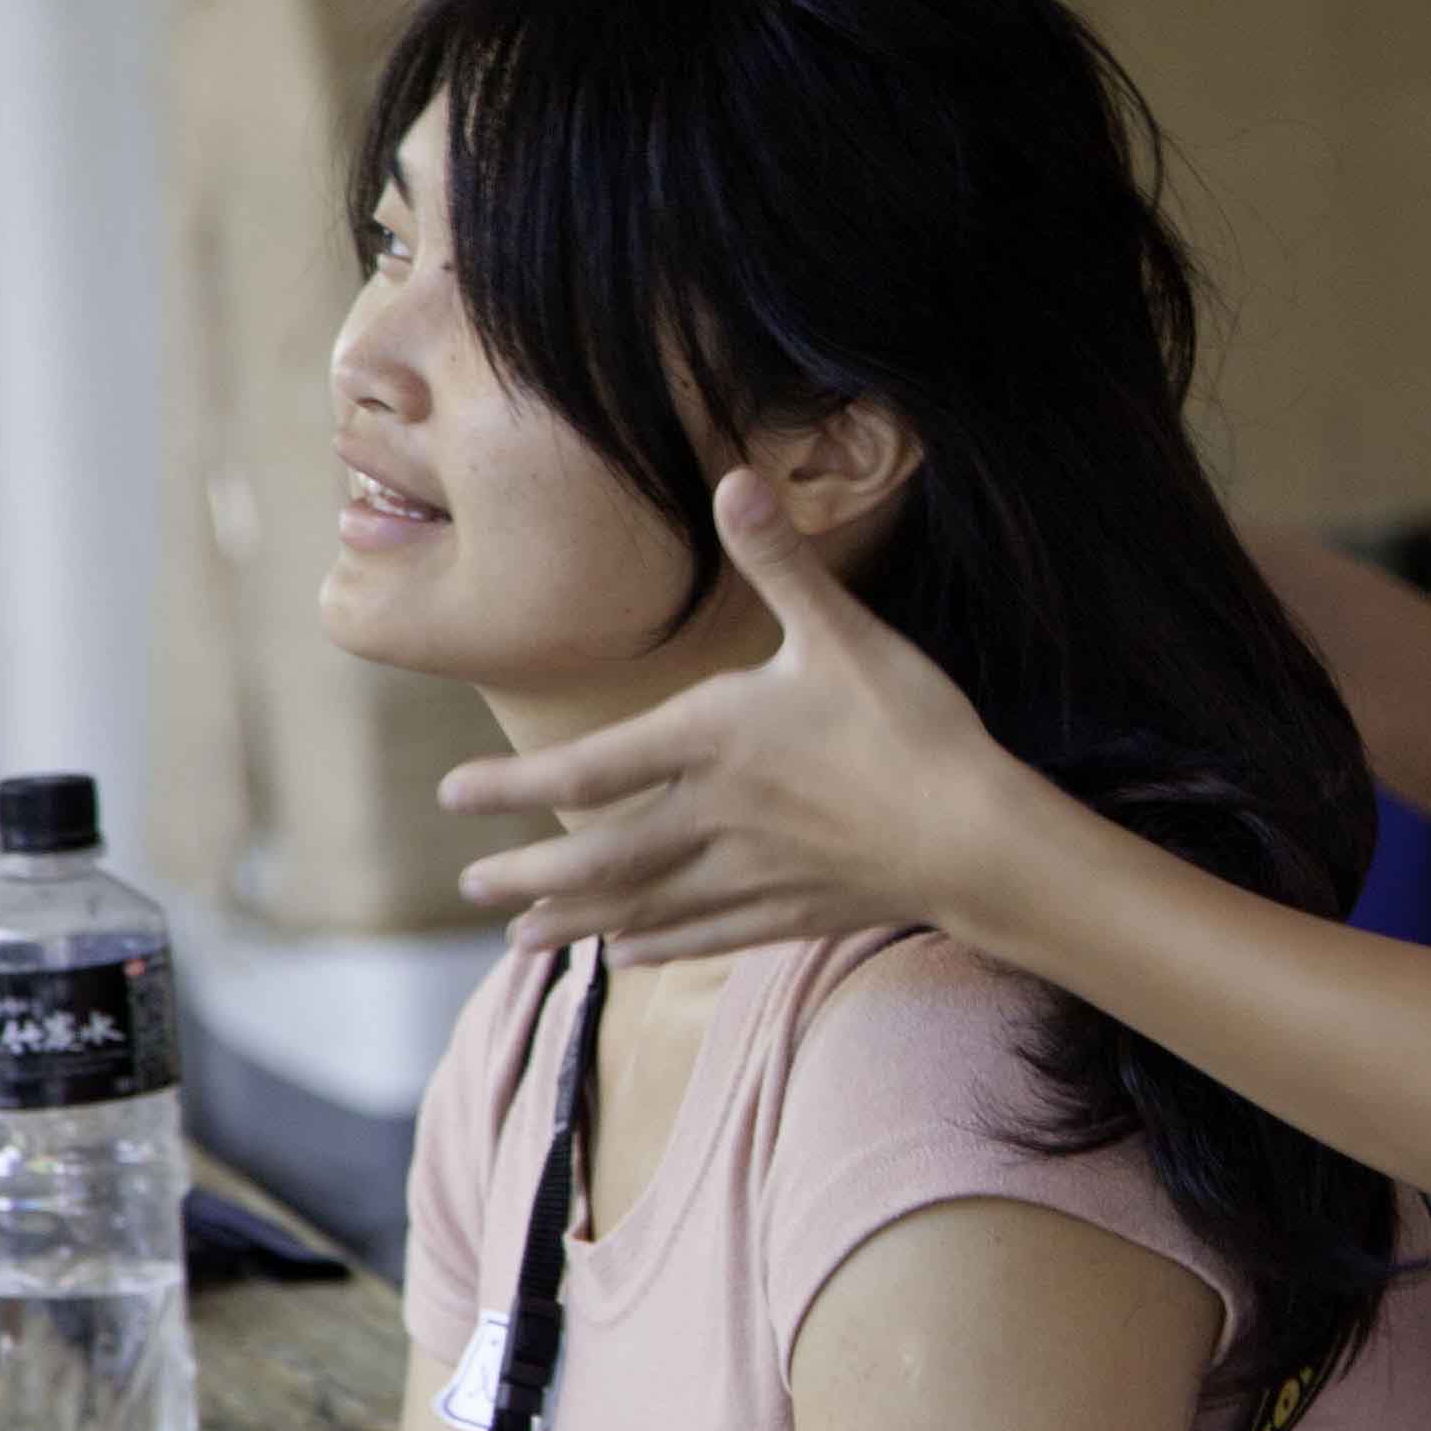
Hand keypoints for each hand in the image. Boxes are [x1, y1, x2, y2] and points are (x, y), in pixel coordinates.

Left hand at [439, 471, 1024, 961]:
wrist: (976, 836)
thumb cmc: (909, 727)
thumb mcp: (843, 632)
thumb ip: (779, 560)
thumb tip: (733, 476)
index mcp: (715, 741)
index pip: (589, 768)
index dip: (515, 785)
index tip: (454, 796)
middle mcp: (714, 816)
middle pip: (599, 854)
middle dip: (530, 872)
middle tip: (471, 888)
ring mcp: (749, 873)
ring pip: (641, 904)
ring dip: (576, 919)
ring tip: (521, 937)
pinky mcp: (789, 911)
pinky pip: (703, 935)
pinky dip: (657, 945)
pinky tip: (628, 955)